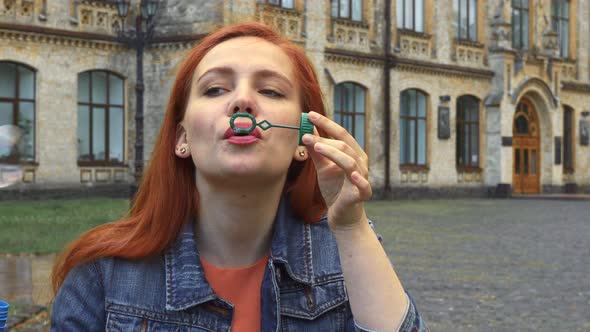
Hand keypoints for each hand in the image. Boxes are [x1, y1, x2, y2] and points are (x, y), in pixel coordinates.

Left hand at [301, 111, 371, 228]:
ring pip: (350, 161)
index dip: (326, 123)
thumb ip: (317, 151)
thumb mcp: (323, 167)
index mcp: (352, 153)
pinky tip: (351, 174)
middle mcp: (360, 163)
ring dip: (333, 153)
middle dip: (325, 138)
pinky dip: (358, 179)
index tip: (309, 114)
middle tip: (306, 134)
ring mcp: (362, 178)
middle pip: (345, 145)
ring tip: (316, 147)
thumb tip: (307, 131)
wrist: (342, 216)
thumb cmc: (335, 189)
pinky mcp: (362, 194)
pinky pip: (362, 185)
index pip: (341, 134)